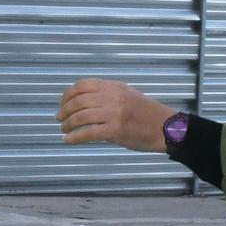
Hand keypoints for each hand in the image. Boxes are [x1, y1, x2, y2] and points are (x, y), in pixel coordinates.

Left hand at [57, 78, 173, 151]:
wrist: (165, 127)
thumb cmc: (146, 113)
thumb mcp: (126, 94)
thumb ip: (106, 95)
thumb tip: (82, 101)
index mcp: (114, 86)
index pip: (83, 85)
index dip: (68, 94)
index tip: (62, 103)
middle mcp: (112, 97)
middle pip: (78, 101)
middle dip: (64, 111)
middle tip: (59, 119)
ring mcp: (114, 114)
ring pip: (81, 117)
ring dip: (68, 124)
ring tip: (64, 130)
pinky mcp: (115, 130)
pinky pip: (88, 133)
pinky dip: (75, 137)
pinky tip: (69, 140)